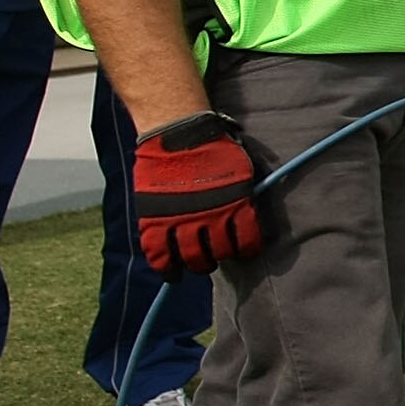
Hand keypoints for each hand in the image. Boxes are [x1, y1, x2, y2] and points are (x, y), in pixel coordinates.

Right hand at [133, 111, 262, 272]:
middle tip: (216, 257)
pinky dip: (165, 268)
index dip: (246, 250)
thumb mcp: (241, 171)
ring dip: (196, 265)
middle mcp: (211, 217)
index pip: (247, 241)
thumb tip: (249, 214)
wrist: (178, 132)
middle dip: (219, 258)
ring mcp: (181, 220)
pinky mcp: (155, 220)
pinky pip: (159, 254)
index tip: (243, 251)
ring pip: (191, 258)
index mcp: (236, 205)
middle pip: (219, 253)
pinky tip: (171, 274)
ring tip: (197, 265)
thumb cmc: (214, 147)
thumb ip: (243, 197)